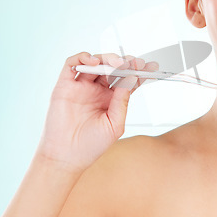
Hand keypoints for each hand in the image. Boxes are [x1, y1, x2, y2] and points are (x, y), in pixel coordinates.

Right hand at [36, 52, 157, 171]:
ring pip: (95, 63)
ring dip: (108, 58)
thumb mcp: (115, 125)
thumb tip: (130, 79)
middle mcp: (97, 90)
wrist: (66, 158)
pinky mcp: (64, 86)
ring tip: (118, 63)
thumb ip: (122, 102)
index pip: (127, 80)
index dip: (139, 72)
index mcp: (110, 100)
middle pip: (112, 68)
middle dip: (126, 63)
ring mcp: (81, 87)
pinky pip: (72, 64)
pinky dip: (83, 57)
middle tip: (136, 62)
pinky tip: (95, 61)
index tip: (152, 66)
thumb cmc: (91, 146)